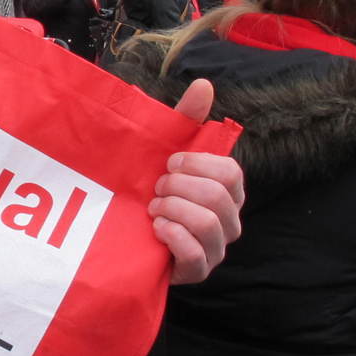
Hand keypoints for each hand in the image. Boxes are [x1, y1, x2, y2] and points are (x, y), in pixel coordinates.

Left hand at [151, 78, 243, 284]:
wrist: (126, 237)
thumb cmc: (152, 190)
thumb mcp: (164, 152)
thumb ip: (186, 119)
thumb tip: (203, 84)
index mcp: (226, 190)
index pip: (230, 172)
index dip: (197, 164)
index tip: (169, 162)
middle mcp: (229, 220)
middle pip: (219, 197)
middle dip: (180, 187)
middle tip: (156, 188)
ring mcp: (216, 249)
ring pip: (209, 223)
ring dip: (174, 210)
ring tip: (153, 210)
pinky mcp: (198, 272)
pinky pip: (195, 254)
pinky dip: (172, 236)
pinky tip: (156, 230)